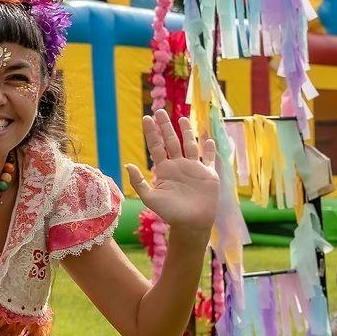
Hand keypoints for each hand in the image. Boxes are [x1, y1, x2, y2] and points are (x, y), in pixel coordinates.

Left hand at [126, 113, 218, 231]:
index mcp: (164, 169)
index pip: (156, 146)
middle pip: (171, 141)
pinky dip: (209, 149)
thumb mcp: (150, 198)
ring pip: (189, 145)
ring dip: (186, 132)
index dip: (151, 133)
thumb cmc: (169, 213)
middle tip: (159, 111)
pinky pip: (208, 159)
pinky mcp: (208, 174)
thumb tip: (128, 164)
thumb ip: (139, 182)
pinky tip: (208, 139)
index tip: (146, 118)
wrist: (190, 224)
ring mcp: (193, 168)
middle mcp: (178, 165)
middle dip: (165, 126)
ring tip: (181, 118)